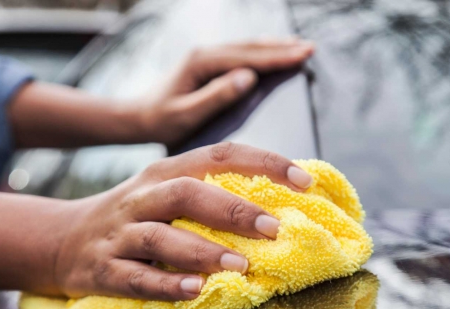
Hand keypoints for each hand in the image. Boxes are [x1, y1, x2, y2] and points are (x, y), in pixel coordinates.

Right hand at [54, 143, 313, 299]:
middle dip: (234, 210)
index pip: (220, 155)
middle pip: (188, 192)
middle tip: (275, 229)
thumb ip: (215, 192)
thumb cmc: (136, 217)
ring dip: (203, 250)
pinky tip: (194, 292)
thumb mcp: (168, 193)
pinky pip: (134, 277)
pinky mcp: (102, 269)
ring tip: (241, 265)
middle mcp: (144, 196)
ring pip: (161, 236)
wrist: (61, 239)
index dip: (265, 162)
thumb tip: (283, 201)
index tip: (305, 181)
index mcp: (168, 172)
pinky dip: (165, 284)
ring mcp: (120, 233)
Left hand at [132, 39, 314, 145]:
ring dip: (275, 47)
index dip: (278, 56)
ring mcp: (207, 57)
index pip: (248, 57)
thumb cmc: (160, 121)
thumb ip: (216, 96)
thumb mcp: (186, 114)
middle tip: (312, 49)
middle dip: (283, 47)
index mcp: (203, 62)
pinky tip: (274, 55)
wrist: (138, 117)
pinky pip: (241, 55)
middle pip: (251, 46)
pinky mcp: (208, 65)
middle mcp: (206, 53)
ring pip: (247, 48)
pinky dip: (262, 53)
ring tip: (301, 48)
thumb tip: (248, 78)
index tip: (304, 55)